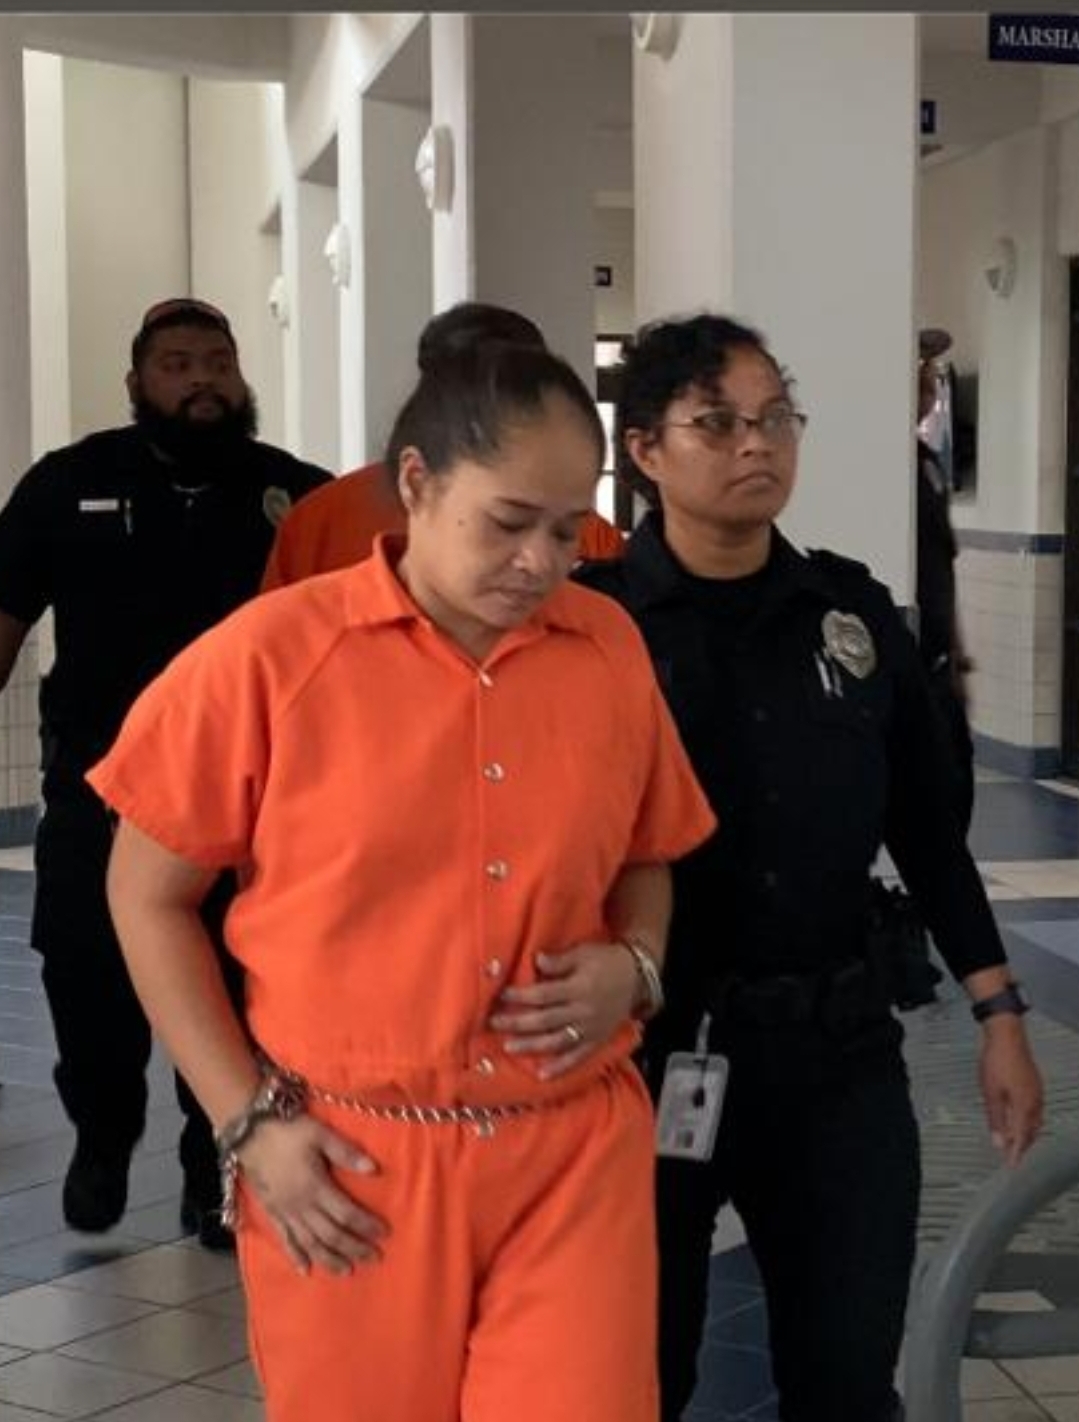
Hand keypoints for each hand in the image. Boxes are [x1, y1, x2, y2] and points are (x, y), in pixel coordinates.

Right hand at [238, 1115, 388, 1275]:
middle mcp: (301, 1206)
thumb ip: (346, 1153)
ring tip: (347, 1270)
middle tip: (374, 1258)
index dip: (366, 1225)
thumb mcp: (320, 1134)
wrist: (249, 1134)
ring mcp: (285, 1213)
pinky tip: (305, 1270)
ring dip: (330, 1258)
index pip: (346, 1213)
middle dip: (354, 1247)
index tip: (384, 1233)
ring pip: (310, 1243)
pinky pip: (285, 1240)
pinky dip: (295, 1257)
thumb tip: (375, 1169)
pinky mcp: (271, 1214)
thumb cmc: (288, 1131)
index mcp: (316, 1187)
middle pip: (331, 1234)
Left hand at [488, 942, 638, 1079]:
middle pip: (545, 1020)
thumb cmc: (607, 961)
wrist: (638, 978)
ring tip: (509, 1047)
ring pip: (556, 1041)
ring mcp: (589, 1029)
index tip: (502, 995)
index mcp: (579, 988)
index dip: (521, 996)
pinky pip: (577, 1058)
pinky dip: (560, 1068)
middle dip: (518, 1023)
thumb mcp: (584, 953)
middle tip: (494, 1023)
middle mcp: (583, 1012)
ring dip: (532, 1045)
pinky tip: (541, 1074)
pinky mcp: (596, 1041)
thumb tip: (536, 961)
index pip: (544, 995)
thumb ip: (560, 961)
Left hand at [978, 1016, 1043, 1166]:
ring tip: (1014, 1139)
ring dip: (1026, 1132)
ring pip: (1034, 1120)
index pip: (1022, 1137)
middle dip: (1022, 1145)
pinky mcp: (1034, 1084)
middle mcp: (1035, 1102)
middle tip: (1012, 1155)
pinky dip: (1027, 1119)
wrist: (1007, 1035)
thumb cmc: (997, 1062)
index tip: (1011, 1165)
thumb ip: (995, 1119)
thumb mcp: (991, 1093)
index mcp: (1025, 1106)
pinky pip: (1034, 1109)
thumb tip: (998, 1142)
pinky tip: (1018, 1117)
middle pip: (1031, 1131)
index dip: (1016, 1152)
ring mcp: (1037, 1092)